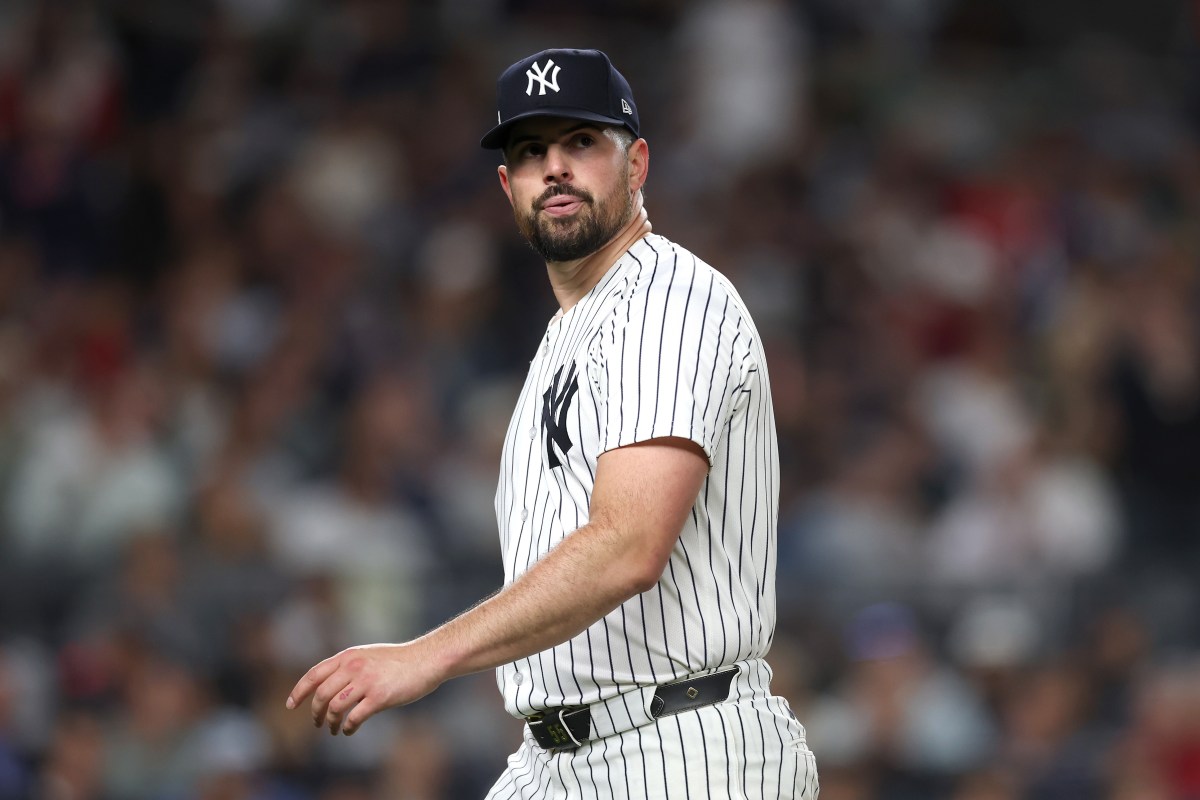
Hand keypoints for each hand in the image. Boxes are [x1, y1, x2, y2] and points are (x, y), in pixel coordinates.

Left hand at [285, 642, 442, 735]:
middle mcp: (353, 667)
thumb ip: (349, 665)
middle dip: (315, 713)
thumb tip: (329, 683)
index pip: (314, 674)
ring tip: (334, 730)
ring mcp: (366, 682)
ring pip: (335, 708)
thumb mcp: (368, 655)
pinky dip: (348, 728)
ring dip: (330, 723)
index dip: (299, 691)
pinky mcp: (379, 697)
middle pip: (321, 695)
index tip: (290, 705)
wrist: (426, 660)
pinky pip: (354, 717)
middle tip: (317, 723)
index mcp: (348, 656)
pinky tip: (350, 730)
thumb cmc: (399, 660)